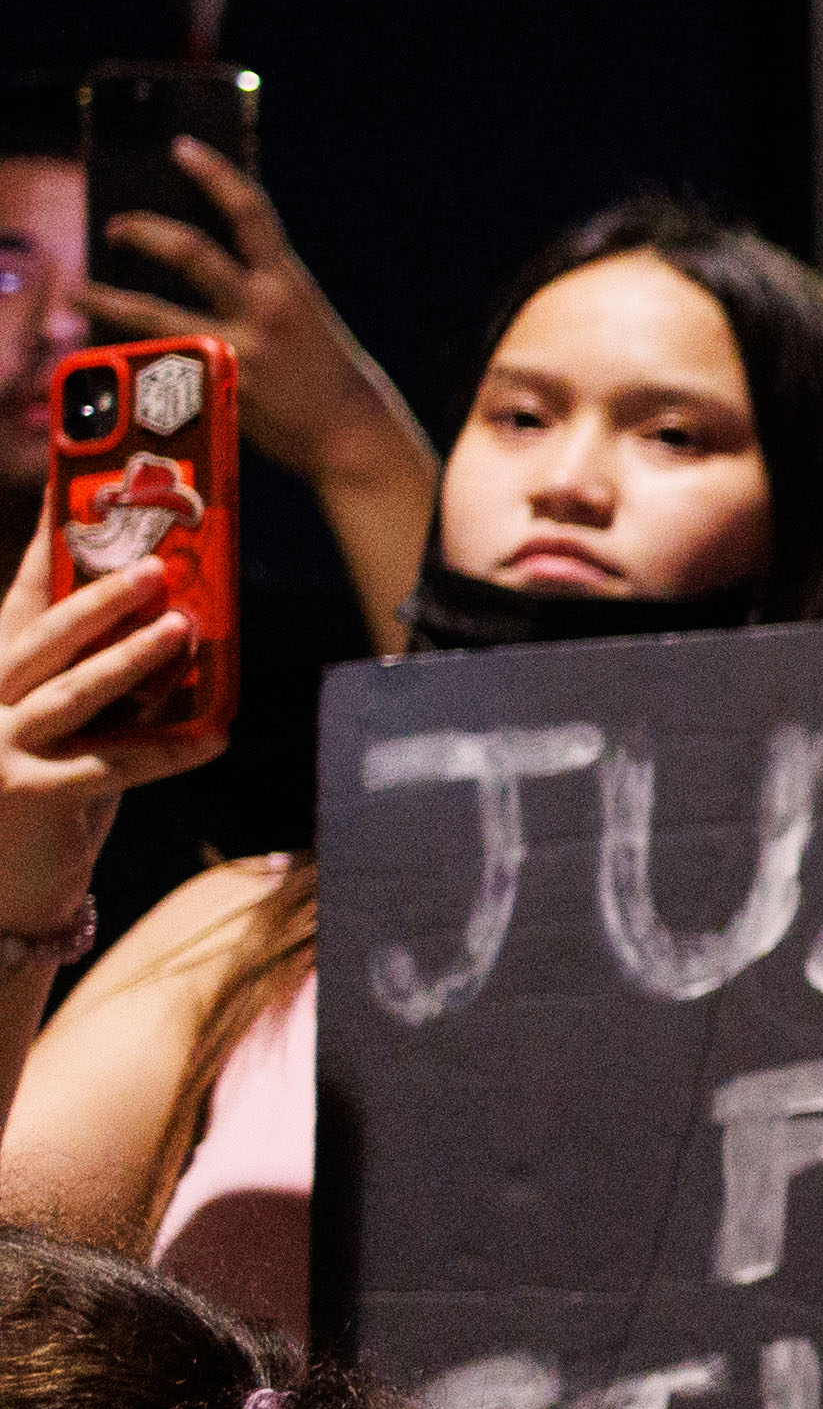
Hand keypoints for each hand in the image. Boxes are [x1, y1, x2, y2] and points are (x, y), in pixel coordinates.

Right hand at [0, 523, 201, 919]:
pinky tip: (216, 736)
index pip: (20, 608)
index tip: (72, 508)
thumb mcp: (62, 735)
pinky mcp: (30, 796)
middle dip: (99, 600)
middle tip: (153, 565)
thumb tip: (173, 634)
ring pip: (72, 694)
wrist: (1, 900)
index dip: (48, 559)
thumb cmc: (40, 803)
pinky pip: (112, 766)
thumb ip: (96, 691)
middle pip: (43, 641)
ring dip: (132, 660)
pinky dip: (168, 751)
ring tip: (182, 629)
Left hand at [83, 140, 428, 499]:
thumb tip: (205, 270)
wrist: (352, 436)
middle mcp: (265, 308)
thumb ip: (262, 292)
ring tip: (79, 291)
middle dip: (145, 232)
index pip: (251, 212)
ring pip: (154, 312)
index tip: (181, 148)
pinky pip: (159, 361)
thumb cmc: (327, 376)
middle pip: (192, 252)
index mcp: (291, 283)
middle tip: (116, 226)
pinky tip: (107, 351)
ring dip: (108, 298)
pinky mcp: (217, 387)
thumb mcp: (305, 318)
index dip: (214, 174)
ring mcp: (238, 348)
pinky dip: (131, 354)